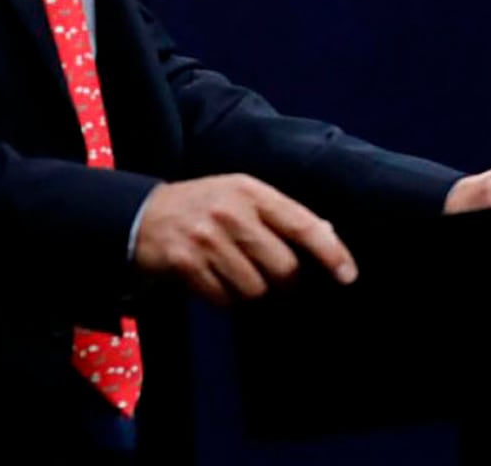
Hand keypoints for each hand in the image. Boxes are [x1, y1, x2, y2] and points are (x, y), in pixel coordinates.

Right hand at [134, 174, 355, 304]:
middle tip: (276, 282)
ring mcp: (207, 237)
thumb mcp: (242, 196)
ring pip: (255, 288)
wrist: (141, 215)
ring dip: (252, 292)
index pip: (304, 225)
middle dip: (286, 283)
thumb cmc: (204, 206)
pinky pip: (224, 298)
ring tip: (238, 276)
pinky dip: (225, 298)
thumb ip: (282, 215)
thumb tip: (328, 234)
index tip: (349, 275)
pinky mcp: (185, 262)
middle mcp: (232, 212)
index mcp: (253, 192)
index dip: (331, 253)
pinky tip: (215, 281)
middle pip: (283, 266)